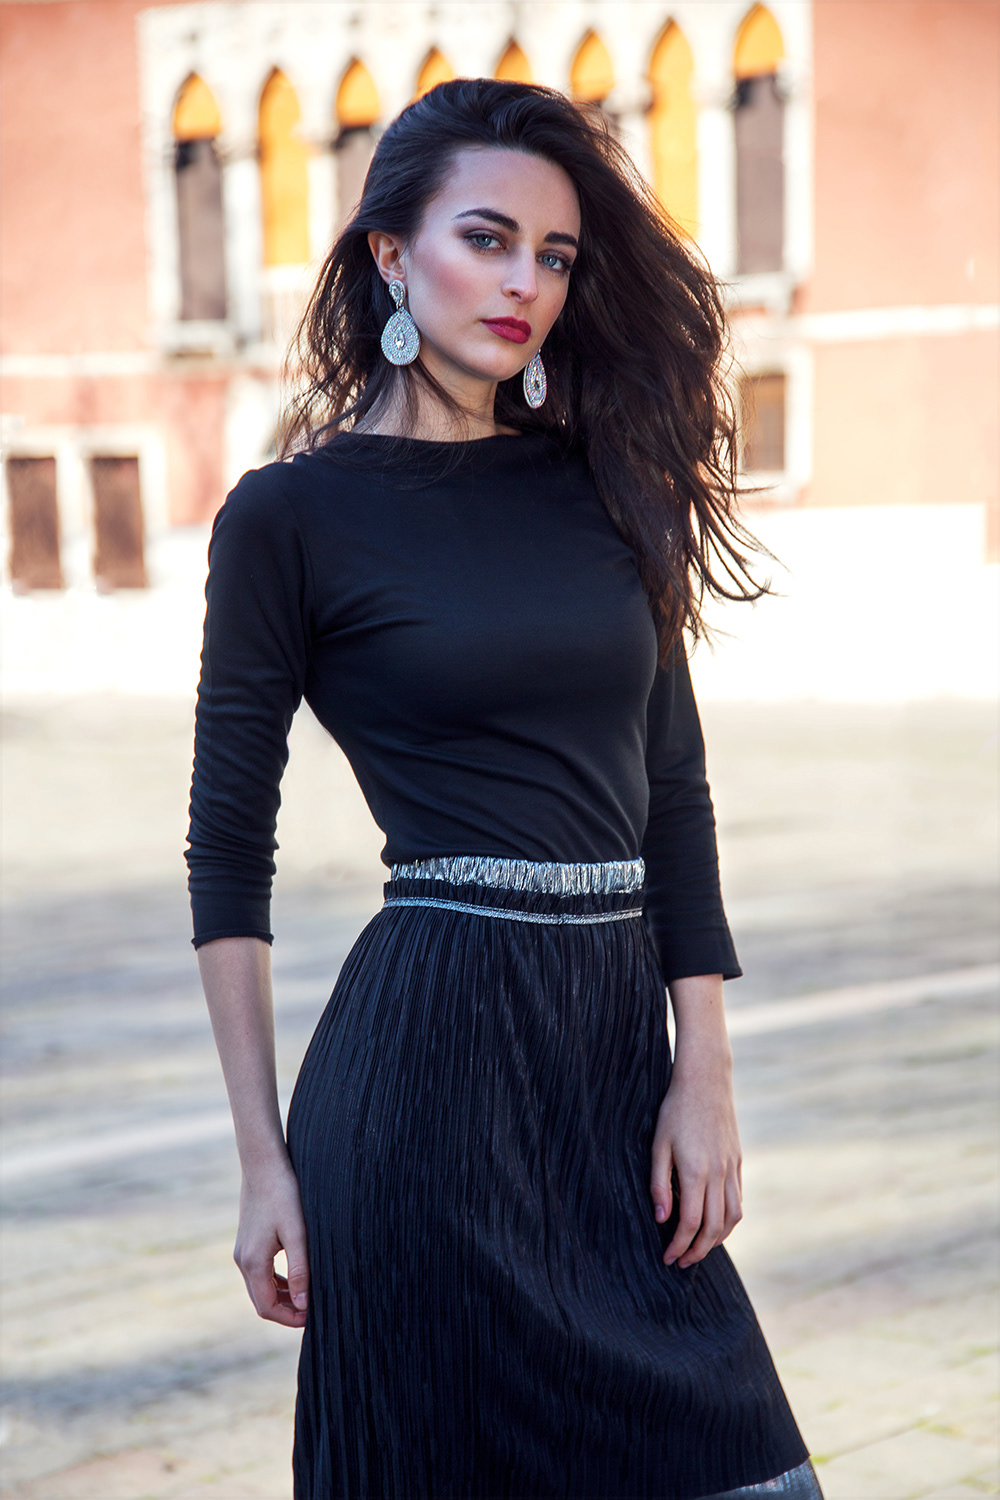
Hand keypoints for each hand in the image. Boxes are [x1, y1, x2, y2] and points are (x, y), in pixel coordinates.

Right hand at [234, 1158, 309, 1326]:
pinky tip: (296, 1277)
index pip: (267, 1307)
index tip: (312, 1318)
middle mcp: (243, 1261)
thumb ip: (300, 1269)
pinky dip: (277, 1282)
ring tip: (308, 1297)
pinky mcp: (247, 1242)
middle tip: (312, 1312)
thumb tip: (303, 1304)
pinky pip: (260, 1273)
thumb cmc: (283, 1195)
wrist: (263, 1165)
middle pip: (262, 1301)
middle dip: (286, 1311)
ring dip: (282, 1297)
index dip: (289, 1318)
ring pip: (260, 1288)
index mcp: (253, 1262)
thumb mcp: (297, 1233)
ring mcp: (243, 1252)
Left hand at [649, 1052, 742, 1269]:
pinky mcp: (738, 1161)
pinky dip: (729, 1220)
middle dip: (697, 1250)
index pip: (690, 1223)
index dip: (679, 1246)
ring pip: (732, 1217)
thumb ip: (658, 1183)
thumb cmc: (675, 1110)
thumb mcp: (658, 1144)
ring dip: (717, 1239)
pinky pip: (738, 1200)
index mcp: (696, 1172)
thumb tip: (661, 1219)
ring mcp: (731, 1168)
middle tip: (681, 1261)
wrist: (706, 1080)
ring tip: (699, 1248)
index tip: (667, 1258)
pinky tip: (715, 1223)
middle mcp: (718, 1174)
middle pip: (713, 1227)